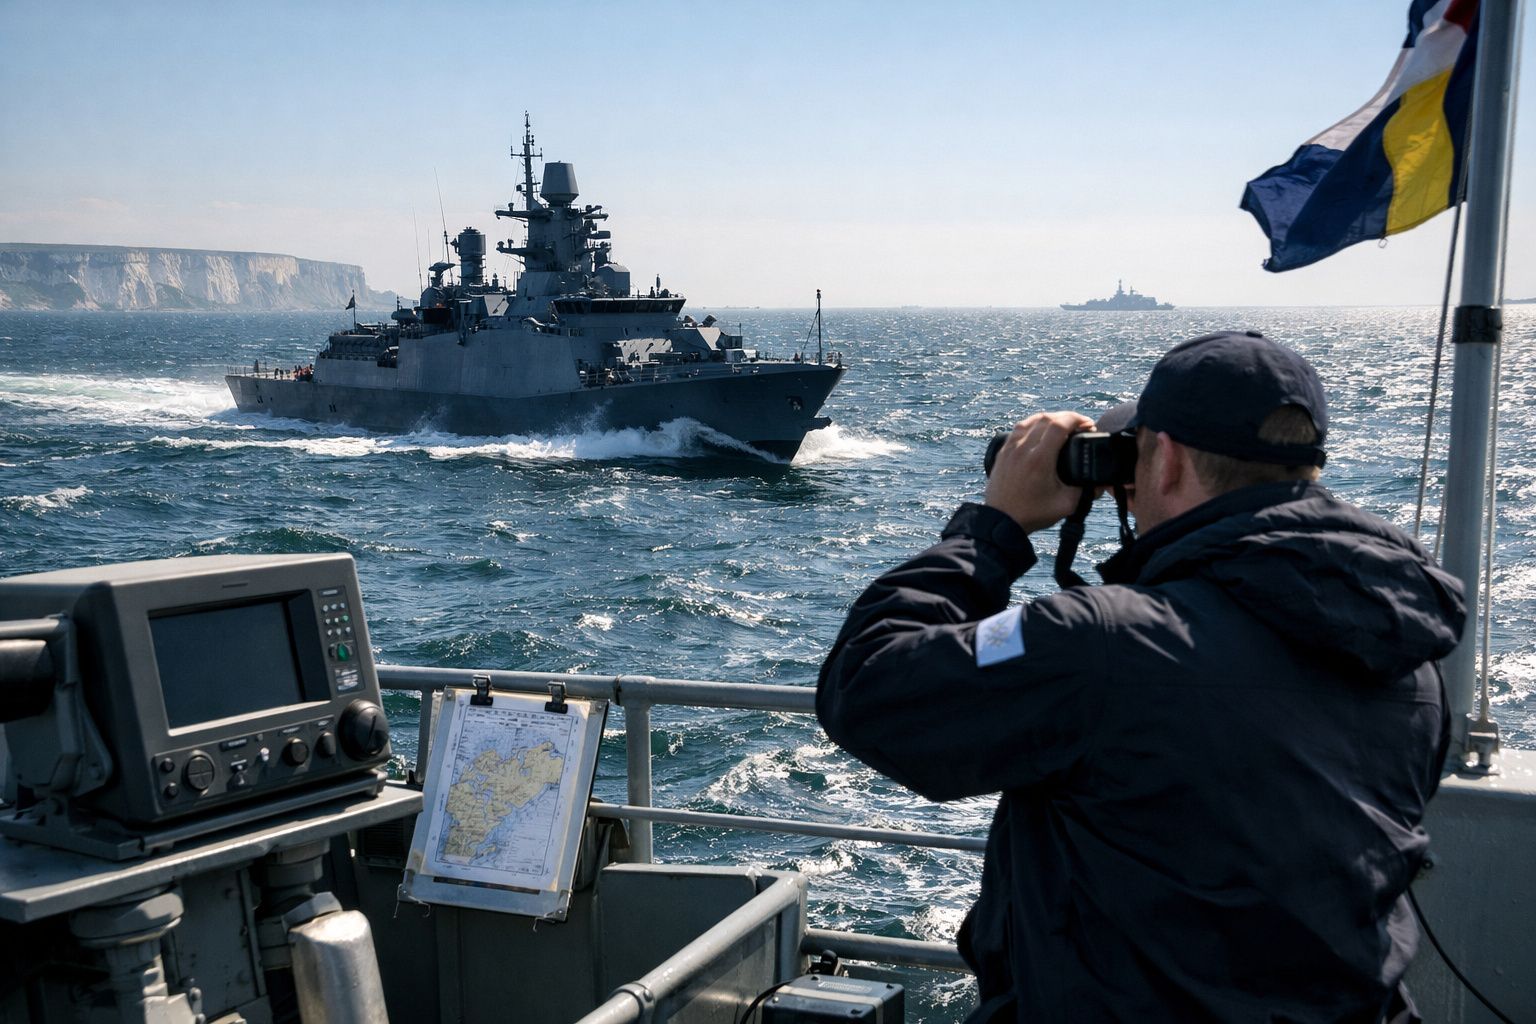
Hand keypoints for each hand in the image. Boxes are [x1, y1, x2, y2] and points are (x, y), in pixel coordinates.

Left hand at [984, 411, 1095, 533]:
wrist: (1001, 522)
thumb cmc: (1032, 514)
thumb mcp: (1066, 505)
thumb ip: (1087, 492)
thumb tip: (1100, 482)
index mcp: (1039, 459)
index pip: (1059, 425)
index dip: (1077, 419)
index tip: (1088, 423)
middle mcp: (1023, 449)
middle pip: (1046, 418)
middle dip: (1067, 417)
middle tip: (1079, 425)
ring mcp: (1010, 449)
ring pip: (1031, 420)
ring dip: (1050, 418)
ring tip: (1062, 425)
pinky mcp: (1002, 452)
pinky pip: (1018, 429)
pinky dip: (1033, 424)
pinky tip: (1041, 431)